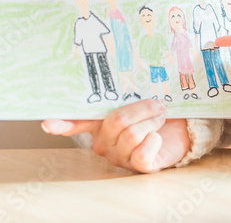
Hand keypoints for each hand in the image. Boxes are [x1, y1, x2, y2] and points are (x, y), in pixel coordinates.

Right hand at [41, 99, 189, 172]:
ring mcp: (119, 156)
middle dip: (143, 108)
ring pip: (131, 134)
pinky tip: (158, 137)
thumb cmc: (157, 110)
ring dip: (153, 121)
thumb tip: (122, 64)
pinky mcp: (138, 166)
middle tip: (158, 104)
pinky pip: (142, 152)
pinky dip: (155, 139)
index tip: (48, 123)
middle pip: (117, 121)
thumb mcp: (140, 97)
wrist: (182, 127)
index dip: (62, 122)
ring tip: (160, 119)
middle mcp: (104, 142)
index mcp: (100, 122)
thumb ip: (125, 89)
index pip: (76, 122)